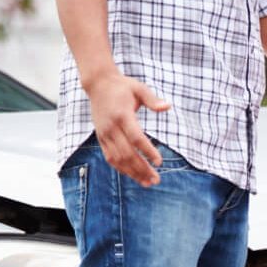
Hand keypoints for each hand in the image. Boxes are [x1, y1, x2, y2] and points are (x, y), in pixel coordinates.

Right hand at [85, 71, 170, 186]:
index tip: (159, 162)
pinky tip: (135, 176)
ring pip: (118, 159)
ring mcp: (104, 134)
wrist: (98, 84)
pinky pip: (110, 157)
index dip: (147, 151)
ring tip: (148, 182)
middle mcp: (111, 127)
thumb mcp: (139, 88)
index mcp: (122, 115)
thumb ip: (153, 99)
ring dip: (133, 173)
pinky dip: (122, 169)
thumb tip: (167, 106)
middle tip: (157, 179)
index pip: (136, 137)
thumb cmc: (123, 87)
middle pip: (127, 153)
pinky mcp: (101, 138)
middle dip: (142, 168)